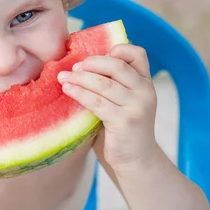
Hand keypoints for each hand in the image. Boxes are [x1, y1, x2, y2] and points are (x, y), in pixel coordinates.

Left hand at [58, 44, 157, 172]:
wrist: (136, 160)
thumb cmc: (122, 128)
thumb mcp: (124, 102)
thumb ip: (113, 84)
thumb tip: (79, 65)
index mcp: (146, 82)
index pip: (137, 54)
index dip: (118, 49)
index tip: (99, 55)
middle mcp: (145, 91)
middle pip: (116, 65)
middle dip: (91, 63)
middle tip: (73, 67)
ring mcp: (136, 106)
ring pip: (103, 83)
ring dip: (79, 78)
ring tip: (63, 77)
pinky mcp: (124, 121)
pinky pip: (96, 102)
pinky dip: (79, 93)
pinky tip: (68, 90)